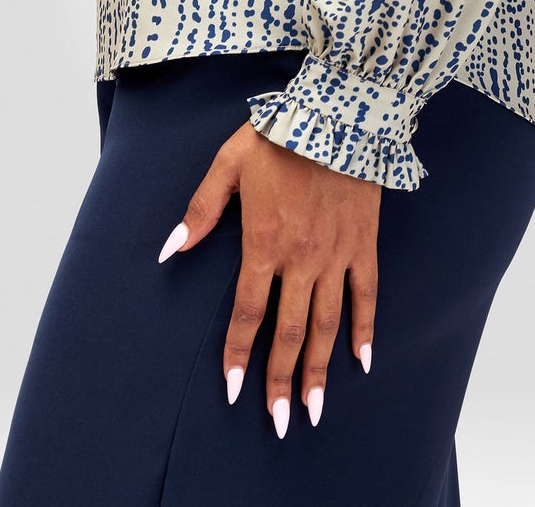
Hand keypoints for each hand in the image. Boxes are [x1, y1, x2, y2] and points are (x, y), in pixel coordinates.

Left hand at [156, 120, 378, 438]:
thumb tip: (169, 250)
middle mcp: (302, 258)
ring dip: (318, 370)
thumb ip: (200, 211)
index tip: (232, 390)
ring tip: (313, 410)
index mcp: (264, 242)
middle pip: (288, 332)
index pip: (247, 312)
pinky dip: (364, 330)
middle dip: (281, 381)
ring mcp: (336, 254)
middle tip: (278, 423)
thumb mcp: (227, 163)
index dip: (238, 353)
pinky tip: (361, 363)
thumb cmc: (277, 134)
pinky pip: (366, 295)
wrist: (338, 112)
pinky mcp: (364, 243)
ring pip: (327, 324)